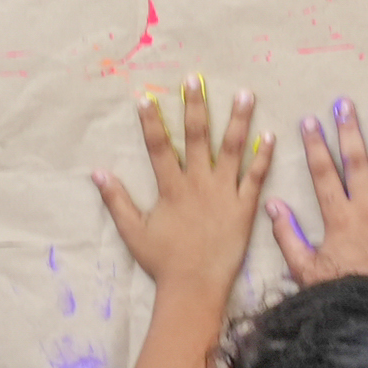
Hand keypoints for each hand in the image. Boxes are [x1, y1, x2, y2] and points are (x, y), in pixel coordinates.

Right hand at [94, 80, 273, 303]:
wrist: (194, 287)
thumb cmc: (163, 262)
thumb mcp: (133, 232)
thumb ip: (116, 201)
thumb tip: (97, 172)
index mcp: (171, 188)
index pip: (158, 147)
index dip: (151, 121)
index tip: (145, 96)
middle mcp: (197, 184)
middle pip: (196, 138)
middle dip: (196, 106)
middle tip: (196, 79)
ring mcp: (223, 194)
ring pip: (232, 150)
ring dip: (238, 121)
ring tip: (245, 94)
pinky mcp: (244, 208)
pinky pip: (255, 178)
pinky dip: (263, 157)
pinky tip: (270, 134)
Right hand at [272, 100, 367, 285]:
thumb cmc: (340, 294)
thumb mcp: (304, 270)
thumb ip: (287, 236)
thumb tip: (272, 205)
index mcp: (338, 218)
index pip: (323, 174)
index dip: (315, 146)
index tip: (310, 122)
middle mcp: (367, 209)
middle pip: (356, 162)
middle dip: (349, 131)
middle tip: (345, 105)